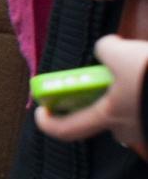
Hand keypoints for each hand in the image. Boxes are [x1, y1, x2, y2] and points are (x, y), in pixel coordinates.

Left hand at [34, 35, 147, 155]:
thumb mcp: (122, 52)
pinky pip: (147, 104)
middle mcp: (129, 127)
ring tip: (141, 65)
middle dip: (104, 95)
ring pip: (131, 106)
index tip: (41, 110)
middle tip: (109, 74)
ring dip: (132, 88)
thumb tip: (106, 48)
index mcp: (109, 116)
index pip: (66, 130)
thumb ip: (105, 50)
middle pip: (105, 114)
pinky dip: (146, 87)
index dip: (48, 122)